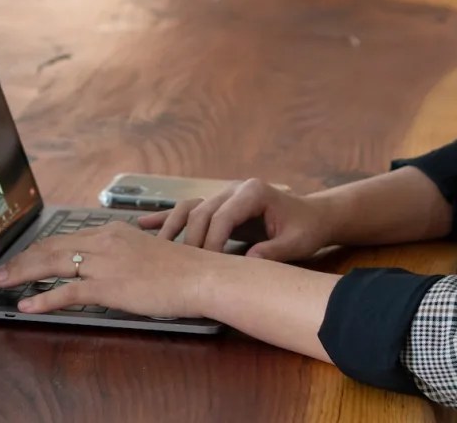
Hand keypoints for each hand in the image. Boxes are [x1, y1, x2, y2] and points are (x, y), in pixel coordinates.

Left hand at [0, 221, 223, 317]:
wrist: (200, 276)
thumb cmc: (183, 269)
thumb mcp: (148, 252)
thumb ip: (124, 254)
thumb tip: (110, 266)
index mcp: (114, 232)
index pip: (67, 238)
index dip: (41, 248)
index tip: (26, 256)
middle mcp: (104, 241)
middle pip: (52, 247)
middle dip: (24, 258)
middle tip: (4, 270)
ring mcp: (105, 263)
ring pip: (52, 265)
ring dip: (24, 273)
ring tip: (4, 283)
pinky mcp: (108, 286)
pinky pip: (67, 292)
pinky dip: (43, 298)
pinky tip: (27, 305)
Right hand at [140, 178, 333, 261]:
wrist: (312, 216)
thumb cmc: (306, 229)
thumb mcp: (296, 243)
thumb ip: (274, 252)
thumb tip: (249, 263)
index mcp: (253, 192)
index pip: (222, 216)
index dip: (211, 241)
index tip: (206, 266)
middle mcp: (234, 189)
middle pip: (201, 211)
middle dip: (190, 240)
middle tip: (182, 267)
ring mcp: (224, 194)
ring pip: (189, 208)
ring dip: (171, 227)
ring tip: (154, 247)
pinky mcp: (218, 204)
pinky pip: (189, 209)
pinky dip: (167, 217)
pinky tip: (144, 224)